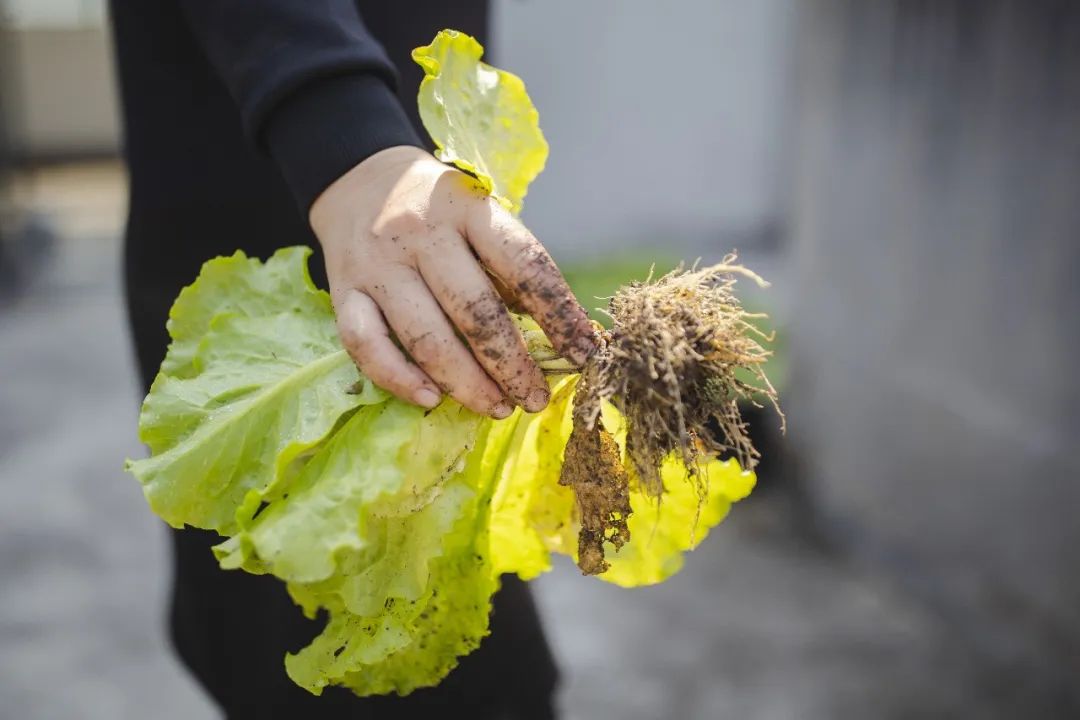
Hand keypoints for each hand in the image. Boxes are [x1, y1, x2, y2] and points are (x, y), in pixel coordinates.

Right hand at [310, 145, 595, 417]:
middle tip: (535, 397)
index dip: (558, 313)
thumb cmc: (438, 210)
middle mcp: (421, 234)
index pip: (524, 265)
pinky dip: (399, 379)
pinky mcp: (343, 292)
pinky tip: (431, 399)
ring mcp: (378, 265)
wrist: (358, 178)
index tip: (583, 351)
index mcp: (468, 209)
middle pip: (475, 311)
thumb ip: (509, 268)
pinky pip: (368, 346)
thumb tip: (560, 336)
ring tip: (498, 407)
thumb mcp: (479, 216)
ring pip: (426, 338)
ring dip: (467, 383)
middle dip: (512, 364)